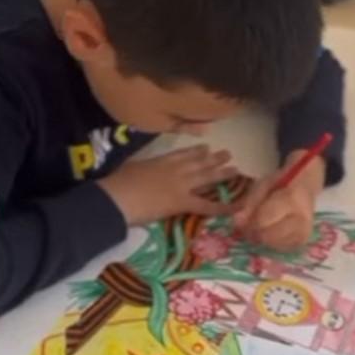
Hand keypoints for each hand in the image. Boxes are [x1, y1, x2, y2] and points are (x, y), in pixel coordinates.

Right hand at [97, 145, 237, 225]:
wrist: (117, 197)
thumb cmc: (116, 184)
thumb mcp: (130, 168)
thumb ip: (140, 169)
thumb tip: (140, 173)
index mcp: (160, 160)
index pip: (182, 154)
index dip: (195, 151)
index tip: (205, 147)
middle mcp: (175, 169)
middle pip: (198, 162)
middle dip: (213, 158)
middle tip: (227, 154)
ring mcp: (182, 185)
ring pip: (206, 177)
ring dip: (222, 172)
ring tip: (235, 169)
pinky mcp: (184, 202)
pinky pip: (208, 206)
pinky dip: (225, 206)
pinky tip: (239, 205)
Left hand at [233, 154, 324, 251]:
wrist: (304, 188)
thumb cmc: (281, 184)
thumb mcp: (262, 186)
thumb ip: (249, 204)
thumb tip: (237, 223)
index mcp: (291, 199)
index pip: (263, 220)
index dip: (248, 223)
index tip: (241, 221)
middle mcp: (301, 219)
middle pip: (267, 236)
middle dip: (254, 233)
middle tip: (249, 226)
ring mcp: (303, 232)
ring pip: (272, 244)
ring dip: (262, 238)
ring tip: (261, 226)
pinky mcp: (302, 242)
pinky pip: (279, 248)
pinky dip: (271, 242)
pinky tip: (271, 231)